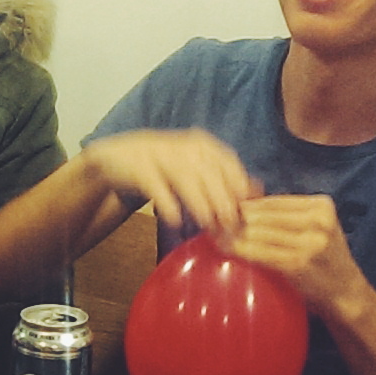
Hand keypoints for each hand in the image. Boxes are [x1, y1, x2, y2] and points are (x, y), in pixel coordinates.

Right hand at [81, 129, 262, 239]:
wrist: (118, 156)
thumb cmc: (164, 166)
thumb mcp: (196, 167)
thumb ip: (223, 176)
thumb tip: (257, 189)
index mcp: (204, 145)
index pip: (229, 166)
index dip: (239, 190)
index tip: (244, 215)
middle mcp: (185, 146)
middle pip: (211, 175)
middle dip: (222, 203)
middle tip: (228, 229)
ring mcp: (161, 154)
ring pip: (187, 180)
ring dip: (200, 205)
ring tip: (207, 226)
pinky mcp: (139, 166)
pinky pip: (157, 187)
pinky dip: (167, 204)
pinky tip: (175, 221)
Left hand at [223, 193, 369, 315]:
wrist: (345, 293)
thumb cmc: (324, 262)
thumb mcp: (314, 230)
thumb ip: (286, 217)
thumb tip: (242, 205)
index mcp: (321, 206)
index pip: (273, 201)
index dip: (246, 205)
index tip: (223, 209)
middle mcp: (318, 220)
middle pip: (264, 214)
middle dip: (236, 217)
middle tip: (211, 221)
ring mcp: (310, 241)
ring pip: (259, 231)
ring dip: (232, 232)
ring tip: (213, 233)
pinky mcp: (298, 262)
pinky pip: (260, 252)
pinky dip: (239, 249)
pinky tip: (224, 248)